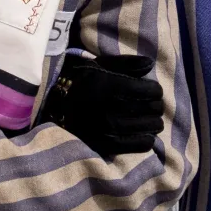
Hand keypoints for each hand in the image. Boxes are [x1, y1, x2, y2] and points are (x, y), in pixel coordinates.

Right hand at [43, 53, 164, 156]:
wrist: (53, 106)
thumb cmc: (79, 81)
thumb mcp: (99, 65)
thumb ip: (126, 64)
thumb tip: (150, 64)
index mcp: (111, 87)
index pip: (150, 91)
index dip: (155, 90)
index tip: (152, 91)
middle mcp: (112, 109)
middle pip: (152, 109)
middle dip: (156, 106)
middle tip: (153, 105)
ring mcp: (109, 130)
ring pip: (148, 127)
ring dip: (154, 122)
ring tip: (151, 119)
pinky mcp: (106, 146)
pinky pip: (138, 145)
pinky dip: (147, 140)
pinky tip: (146, 135)